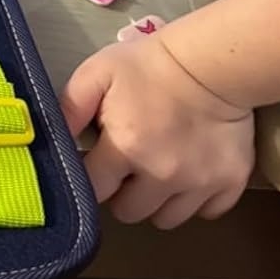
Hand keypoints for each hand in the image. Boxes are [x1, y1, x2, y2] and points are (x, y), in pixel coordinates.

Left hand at [59, 34, 254, 228]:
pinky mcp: (231, 182)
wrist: (214, 60)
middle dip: (124, 192)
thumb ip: (69, 108)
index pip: (93, 190)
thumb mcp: (97, 74)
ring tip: (159, 169)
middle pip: (129, 212)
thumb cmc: (151, 64)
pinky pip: (207, 212)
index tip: (98, 161)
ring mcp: (200, 182)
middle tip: (130, 164)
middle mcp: (162, 174)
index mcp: (126, 148)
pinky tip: (191, 172)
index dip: (92, 176)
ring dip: (158, 201)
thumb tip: (48, 140)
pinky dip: (197, 199)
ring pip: (167, 219)